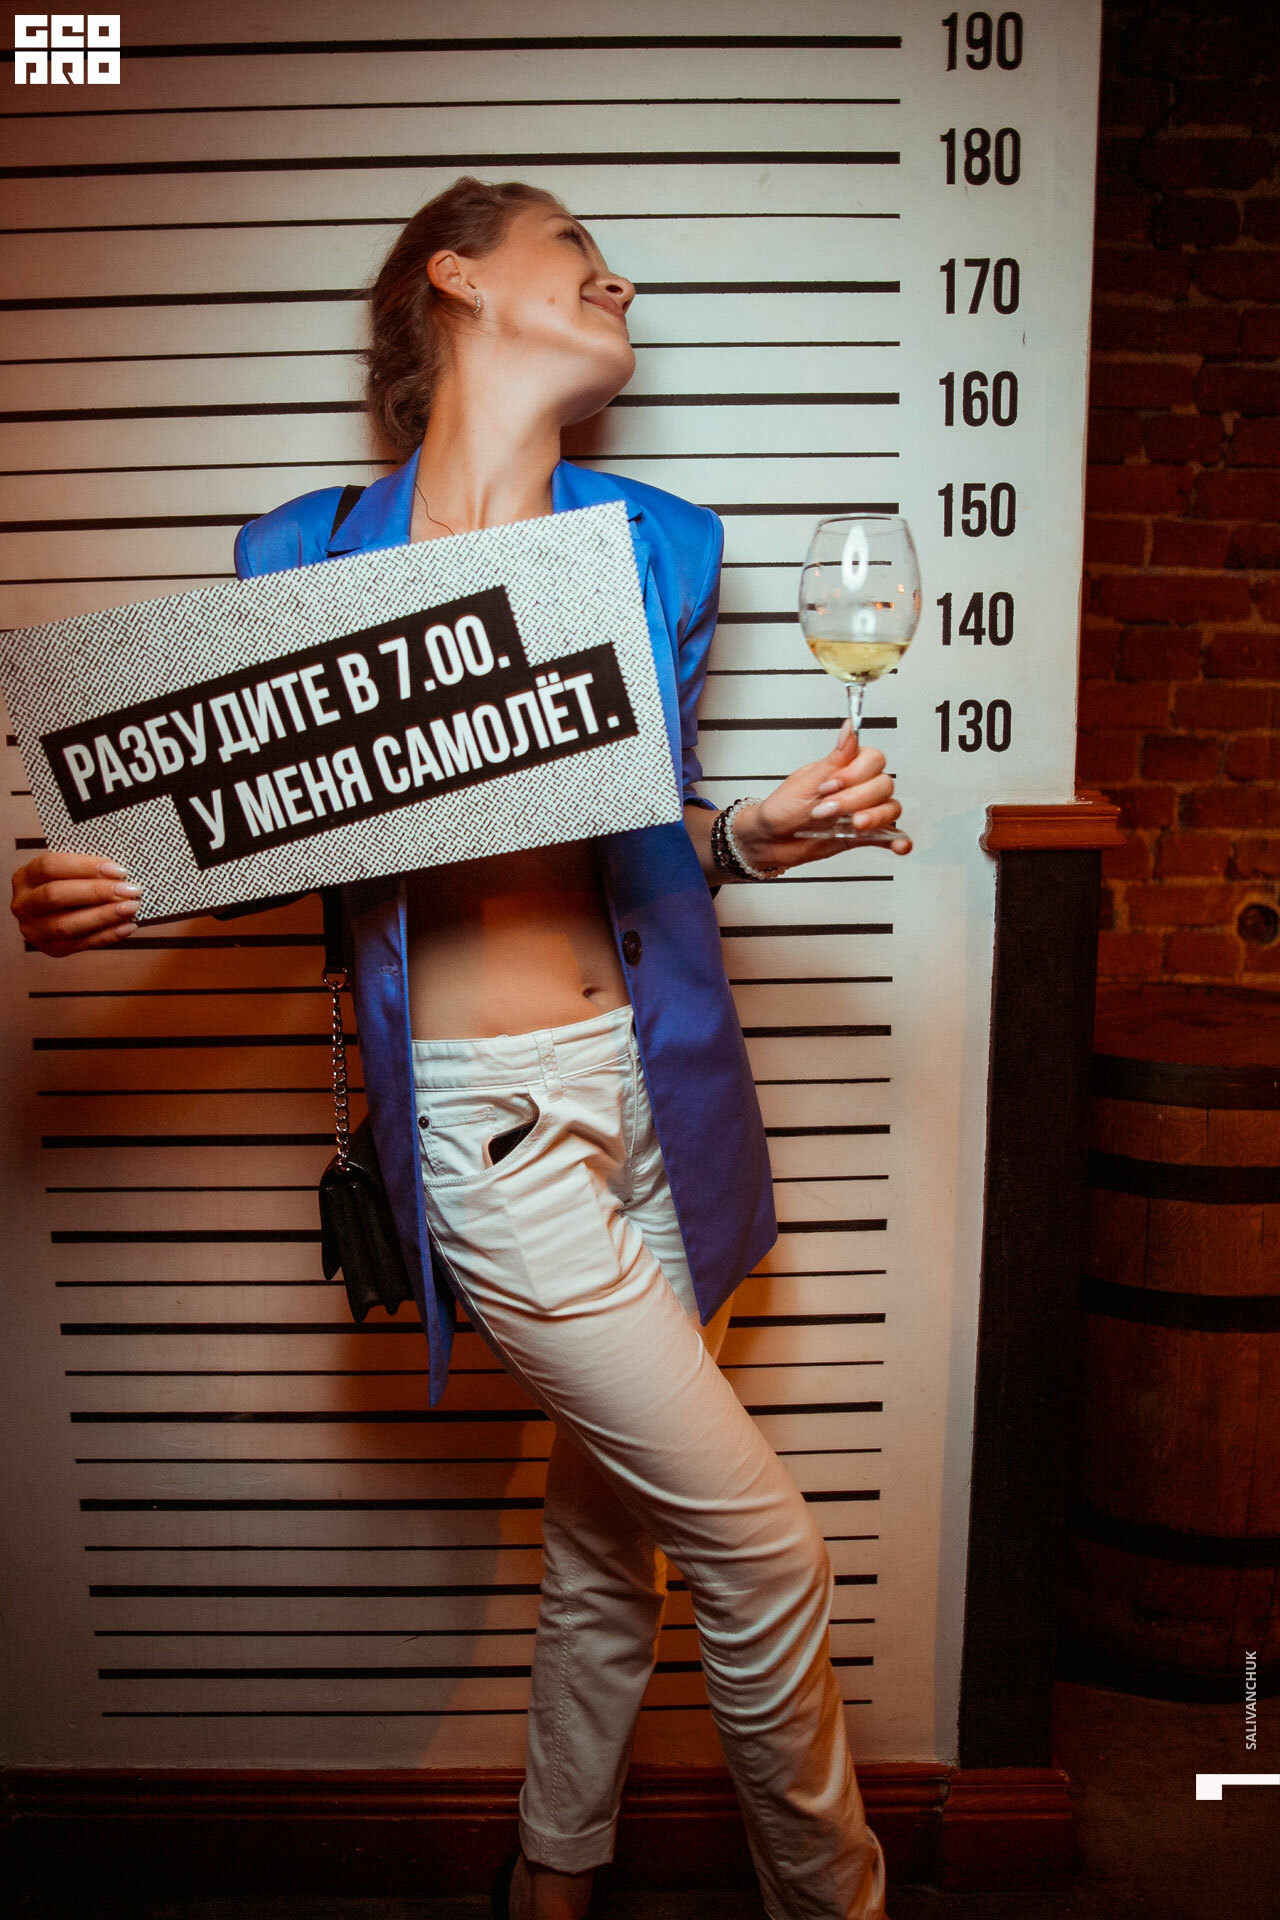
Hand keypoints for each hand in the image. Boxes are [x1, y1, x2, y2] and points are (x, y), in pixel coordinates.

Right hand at [10, 851, 141, 955]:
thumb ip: (86, 870)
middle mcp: (23, 904)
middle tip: (130, 890)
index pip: (51, 866)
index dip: (86, 867)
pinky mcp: (51, 949)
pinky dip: (107, 935)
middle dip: (97, 892)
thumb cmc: (68, 885)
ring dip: (103, 916)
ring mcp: (34, 929)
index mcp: (25, 877)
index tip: (118, 870)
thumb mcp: (68, 871)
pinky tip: (128, 926)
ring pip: (66, 924)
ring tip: (131, 908)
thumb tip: (119, 873)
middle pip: (56, 895)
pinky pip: (80, 944)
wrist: (53, 914)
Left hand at [733, 718, 910, 870]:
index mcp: (845, 768)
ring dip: (876, 817)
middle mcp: (858, 788)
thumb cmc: (783, 808)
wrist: (770, 840)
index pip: (873, 760)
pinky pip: (889, 836)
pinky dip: (898, 840)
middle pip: (883, 784)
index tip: (830, 785)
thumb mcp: (806, 782)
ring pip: (890, 808)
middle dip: (857, 799)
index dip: (856, 773)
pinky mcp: (864, 836)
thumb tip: (850, 727)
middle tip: (827, 809)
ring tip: (853, 826)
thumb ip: (835, 759)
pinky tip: (899, 845)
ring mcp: (863, 811)